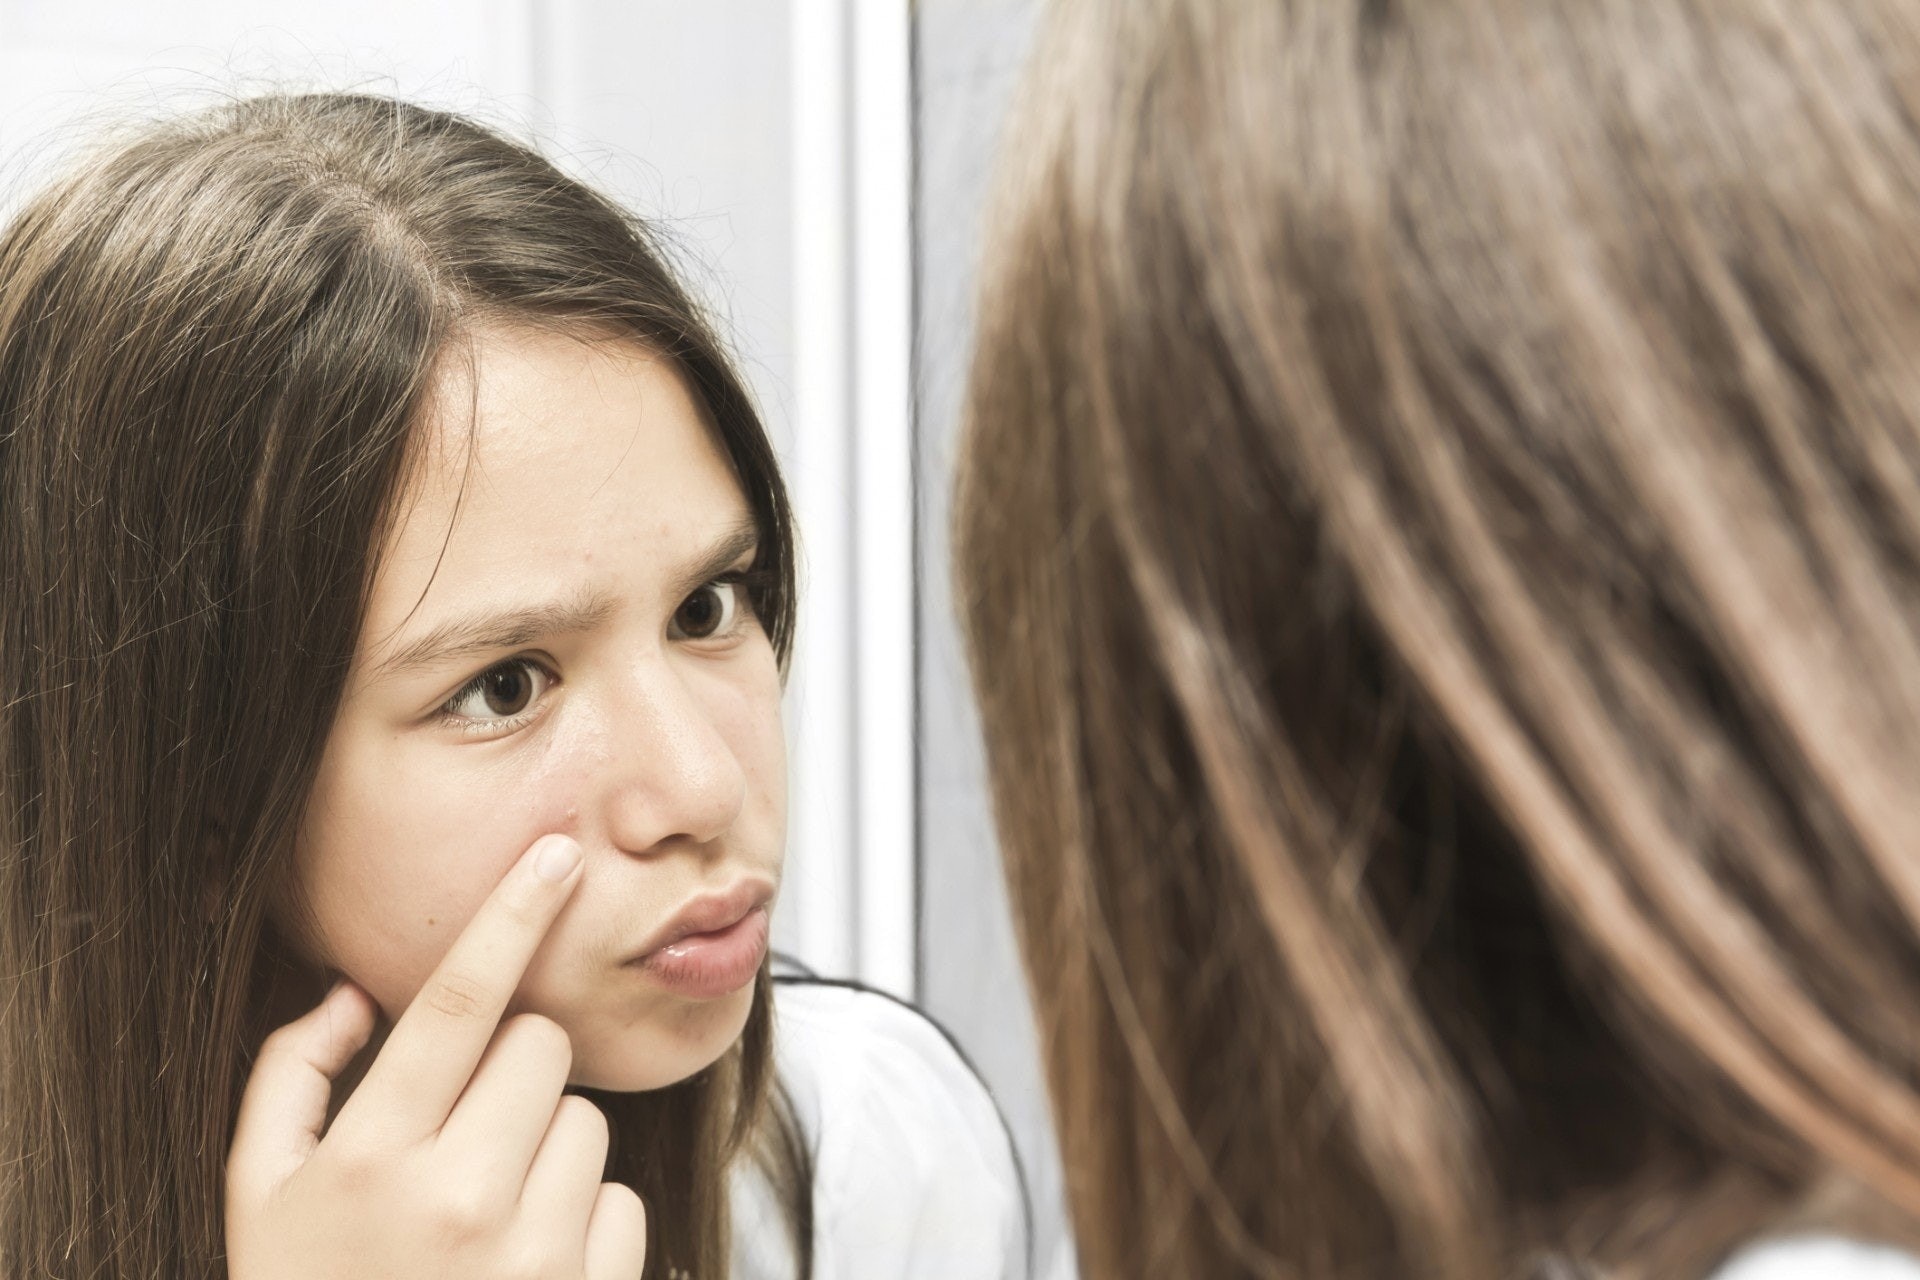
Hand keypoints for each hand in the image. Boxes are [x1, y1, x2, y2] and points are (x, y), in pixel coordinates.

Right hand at [225, 833, 646, 1279]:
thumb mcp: (261, 1200)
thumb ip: (287, 1081)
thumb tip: (355, 993)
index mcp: (369, 1162)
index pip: (458, 1003)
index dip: (511, 914)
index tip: (557, 854)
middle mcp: (456, 1199)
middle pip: (541, 1048)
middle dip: (512, 1073)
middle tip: (466, 1136)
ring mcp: (532, 1254)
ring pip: (588, 1121)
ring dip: (548, 1151)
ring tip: (487, 1220)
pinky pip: (622, 1201)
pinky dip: (586, 1222)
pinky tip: (528, 1268)